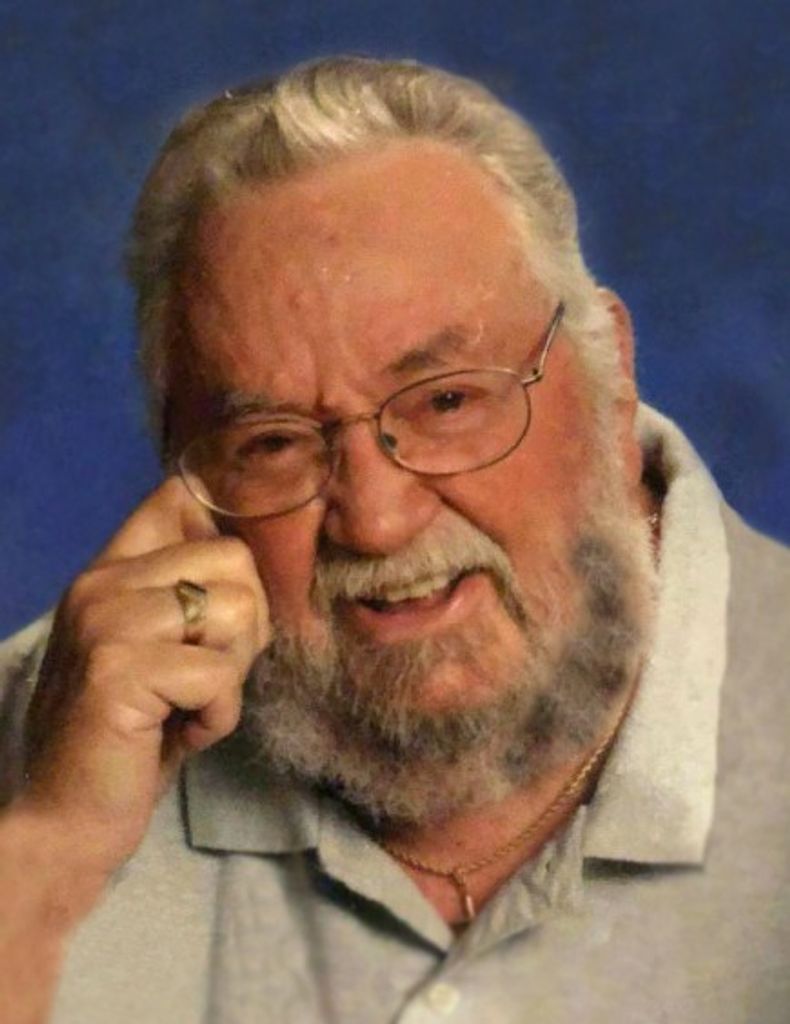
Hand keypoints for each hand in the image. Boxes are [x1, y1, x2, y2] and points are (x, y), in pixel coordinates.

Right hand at [20, 476, 269, 876]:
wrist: (65, 822)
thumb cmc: (130, 737)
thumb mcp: (161, 651)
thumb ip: (195, 597)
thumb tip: (268, 557)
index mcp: (111, 571)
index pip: (181, 495)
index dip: (231, 529)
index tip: (238, 589)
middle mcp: (102, 582)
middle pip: (235, 558)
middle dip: (246, 627)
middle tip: (208, 675)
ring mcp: (106, 622)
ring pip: (238, 610)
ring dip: (232, 673)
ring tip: (190, 704)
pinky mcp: (117, 670)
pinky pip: (220, 675)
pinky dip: (218, 715)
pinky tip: (182, 734)